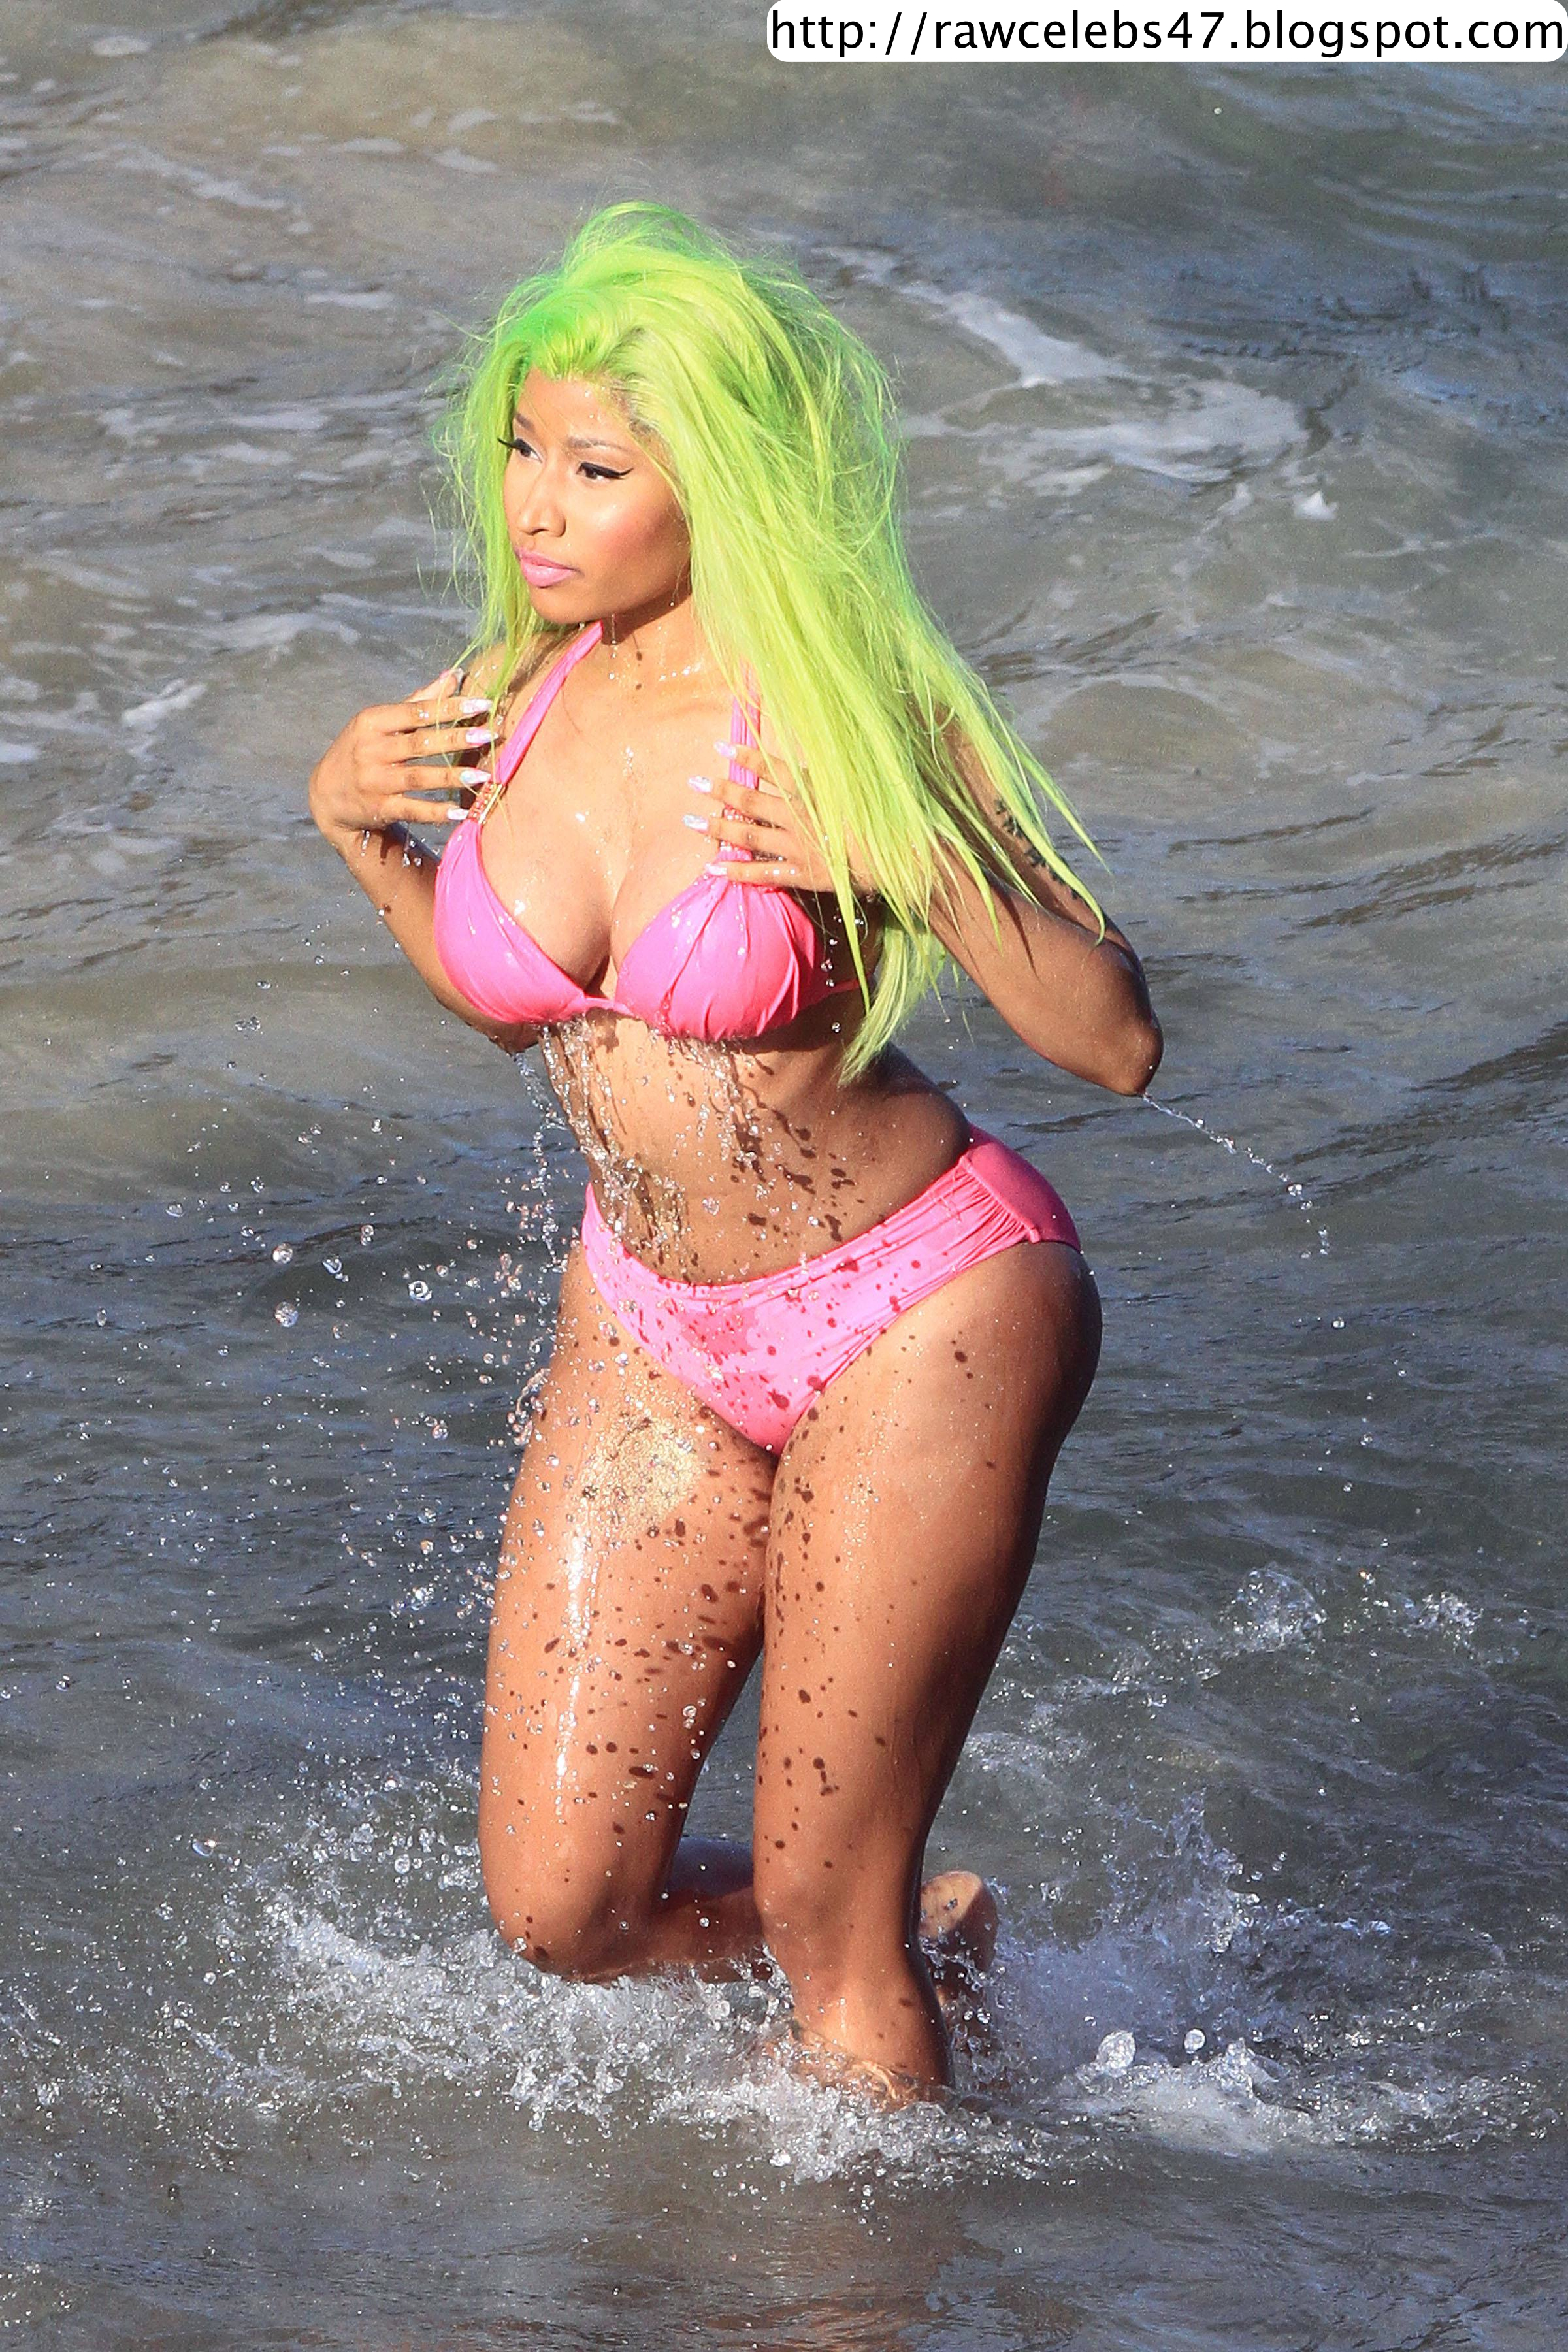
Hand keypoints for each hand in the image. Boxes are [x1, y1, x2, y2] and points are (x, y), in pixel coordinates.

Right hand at [308, 668, 495, 845]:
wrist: (327, 793)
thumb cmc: (363, 749)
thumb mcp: (381, 722)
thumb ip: (420, 701)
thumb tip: (455, 675)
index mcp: (373, 722)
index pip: (416, 711)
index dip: (449, 707)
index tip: (482, 704)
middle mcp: (372, 750)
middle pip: (420, 743)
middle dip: (455, 739)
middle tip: (489, 735)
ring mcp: (375, 781)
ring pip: (419, 777)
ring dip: (451, 776)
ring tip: (483, 775)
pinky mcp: (379, 809)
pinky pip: (412, 810)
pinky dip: (436, 812)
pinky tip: (461, 812)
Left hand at [689, 740, 875, 894]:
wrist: (898, 858)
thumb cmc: (884, 817)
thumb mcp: (861, 782)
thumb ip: (835, 767)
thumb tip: (825, 743)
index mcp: (812, 790)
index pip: (771, 768)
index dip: (744, 757)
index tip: (720, 748)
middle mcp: (797, 815)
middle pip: (750, 800)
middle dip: (719, 790)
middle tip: (694, 782)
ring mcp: (796, 846)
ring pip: (747, 835)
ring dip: (716, 828)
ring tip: (690, 821)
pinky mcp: (800, 873)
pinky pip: (761, 873)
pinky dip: (736, 871)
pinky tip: (712, 868)